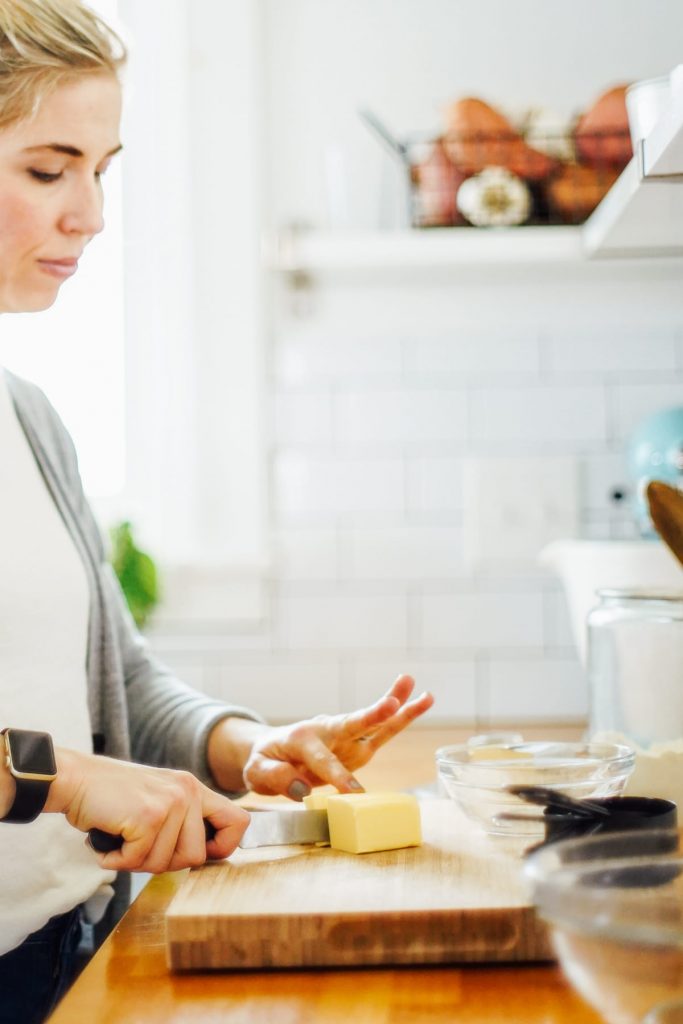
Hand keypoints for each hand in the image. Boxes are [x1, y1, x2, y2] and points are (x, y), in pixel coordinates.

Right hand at [46, 749, 248, 872]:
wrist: (75, 779)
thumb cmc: (113, 797)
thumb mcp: (159, 799)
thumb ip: (183, 821)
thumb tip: (204, 856)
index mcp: (194, 788)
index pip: (239, 822)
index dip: (223, 848)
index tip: (199, 854)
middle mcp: (188, 792)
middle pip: (196, 857)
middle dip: (163, 863)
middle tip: (138, 846)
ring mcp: (170, 803)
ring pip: (166, 864)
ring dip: (137, 862)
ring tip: (122, 838)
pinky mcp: (148, 816)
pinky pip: (138, 861)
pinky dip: (117, 860)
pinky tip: (109, 839)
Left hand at [241, 675, 432, 797]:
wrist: (272, 750)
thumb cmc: (264, 762)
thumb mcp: (257, 772)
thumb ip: (275, 777)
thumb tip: (302, 788)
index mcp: (300, 738)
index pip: (320, 758)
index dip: (336, 774)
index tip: (352, 792)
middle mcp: (327, 731)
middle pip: (352, 723)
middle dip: (371, 715)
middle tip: (391, 702)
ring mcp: (345, 737)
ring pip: (373, 722)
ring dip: (396, 707)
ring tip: (418, 689)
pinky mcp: (358, 745)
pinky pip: (382, 732)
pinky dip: (402, 717)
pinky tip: (422, 701)